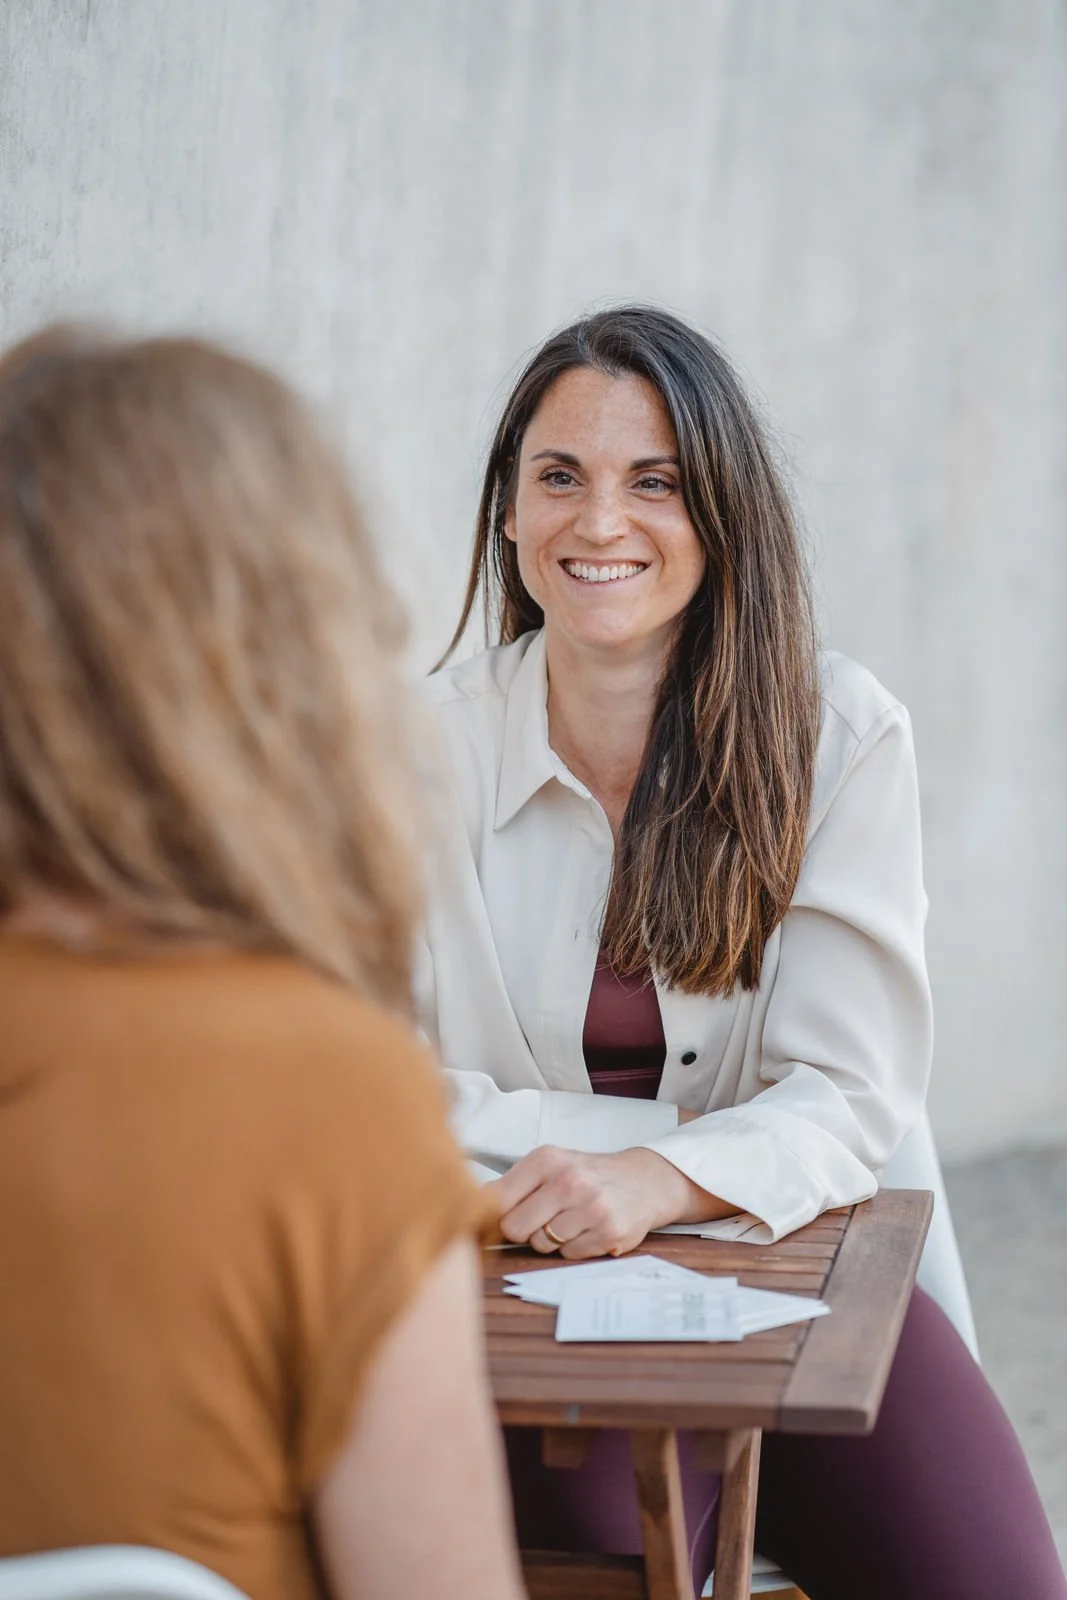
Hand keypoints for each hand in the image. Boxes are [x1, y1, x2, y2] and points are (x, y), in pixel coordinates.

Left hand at [489, 1145, 732, 1259]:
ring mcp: (590, 1207)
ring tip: (572, 1221)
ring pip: (541, 1244)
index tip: (498, 1221)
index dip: (493, 1216)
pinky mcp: (609, 1232)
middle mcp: (568, 1180)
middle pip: (514, 1228)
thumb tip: (473, 1215)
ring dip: (552, 1240)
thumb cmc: (587, 1176)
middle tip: (543, 1220)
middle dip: (524, 1231)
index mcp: (546, 1159)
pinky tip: (590, 1230)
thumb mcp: (552, 1166)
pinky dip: (575, 1248)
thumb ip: (515, 1188)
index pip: (496, 1199)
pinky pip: (569, 1255)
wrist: (644, 1181)